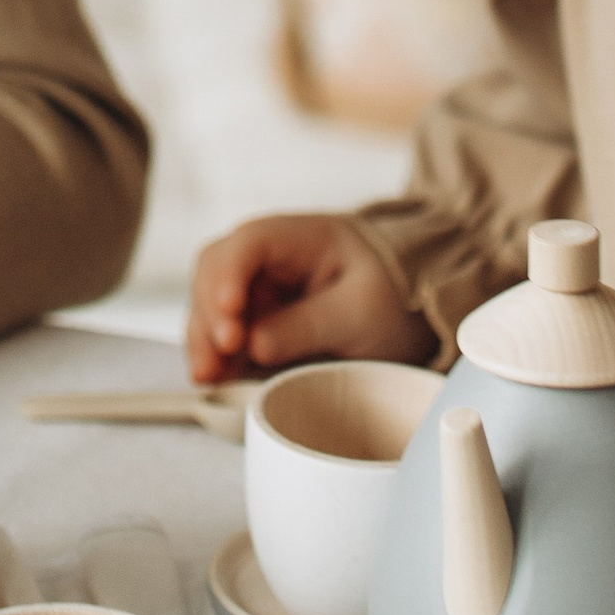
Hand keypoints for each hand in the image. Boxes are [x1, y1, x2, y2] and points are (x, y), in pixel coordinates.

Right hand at [187, 213, 431, 383]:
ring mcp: (257, 286)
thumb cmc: (391, 294)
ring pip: (210, 303)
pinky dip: (215, 353)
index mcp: (298, 237)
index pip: (249, 243)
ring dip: (204, 339)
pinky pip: (223, 332)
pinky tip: (213, 376)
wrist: (410, 304)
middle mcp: (267, 257)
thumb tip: (254, 344)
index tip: (228, 312)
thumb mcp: (361, 312)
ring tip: (208, 376)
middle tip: (217, 356)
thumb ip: (308, 325)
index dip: (229, 275)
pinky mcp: (255, 317)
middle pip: (216, 272)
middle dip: (208, 314)